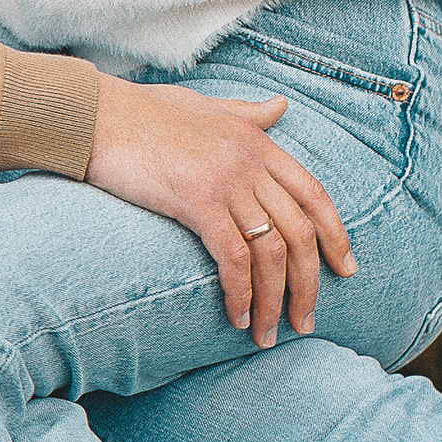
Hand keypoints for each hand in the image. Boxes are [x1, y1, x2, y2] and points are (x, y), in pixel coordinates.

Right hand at [85, 74, 353, 348]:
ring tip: (267, 335)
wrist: (95, 115)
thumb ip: (247, 113)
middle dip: (309, 285)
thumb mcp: (207, 106)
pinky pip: (233, 259)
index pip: (314, 194)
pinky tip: (236, 317)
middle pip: (301, 232)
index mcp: (258, 141)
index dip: (335, 235)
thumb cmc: (144, 113)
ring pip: (272, 253)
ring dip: (275, 301)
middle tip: (305, 322)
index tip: (346, 269)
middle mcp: (250, 161)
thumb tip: (281, 106)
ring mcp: (225, 181)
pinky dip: (240, 294)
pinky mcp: (196, 201)